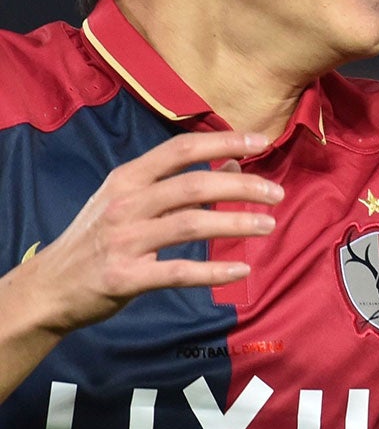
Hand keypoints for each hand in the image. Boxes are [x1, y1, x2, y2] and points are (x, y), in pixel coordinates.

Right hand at [11, 129, 279, 333]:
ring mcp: (123, 240)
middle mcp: (125, 204)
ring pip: (190, 224)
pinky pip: (178, 272)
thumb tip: (235, 160)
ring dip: (235, 223)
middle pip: (193, 185)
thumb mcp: (128, 200)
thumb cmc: (98, 238)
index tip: (261, 142)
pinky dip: (213, 271)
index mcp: (127, 179)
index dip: (223, 142)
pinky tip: (241, 270)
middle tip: (277, 194)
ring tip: (268, 225)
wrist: (50, 286)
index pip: (180, 149)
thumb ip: (177, 180)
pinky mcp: (125, 277)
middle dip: (241, 186)